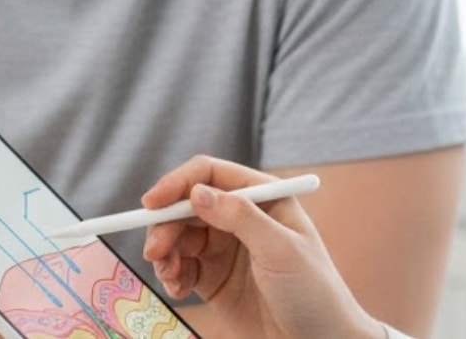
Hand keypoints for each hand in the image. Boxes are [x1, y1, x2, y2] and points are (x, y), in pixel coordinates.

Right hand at [141, 156, 383, 338]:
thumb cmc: (313, 290)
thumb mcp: (281, 250)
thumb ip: (241, 218)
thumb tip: (198, 193)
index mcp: (262, 196)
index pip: (211, 174)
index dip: (178, 183)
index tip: (152, 203)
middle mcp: (240, 216)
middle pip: (187, 205)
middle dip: (165, 224)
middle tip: (155, 251)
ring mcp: (226, 247)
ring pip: (179, 235)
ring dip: (165, 251)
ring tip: (168, 274)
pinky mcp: (214, 277)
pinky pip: (180, 266)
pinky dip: (171, 273)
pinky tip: (177, 289)